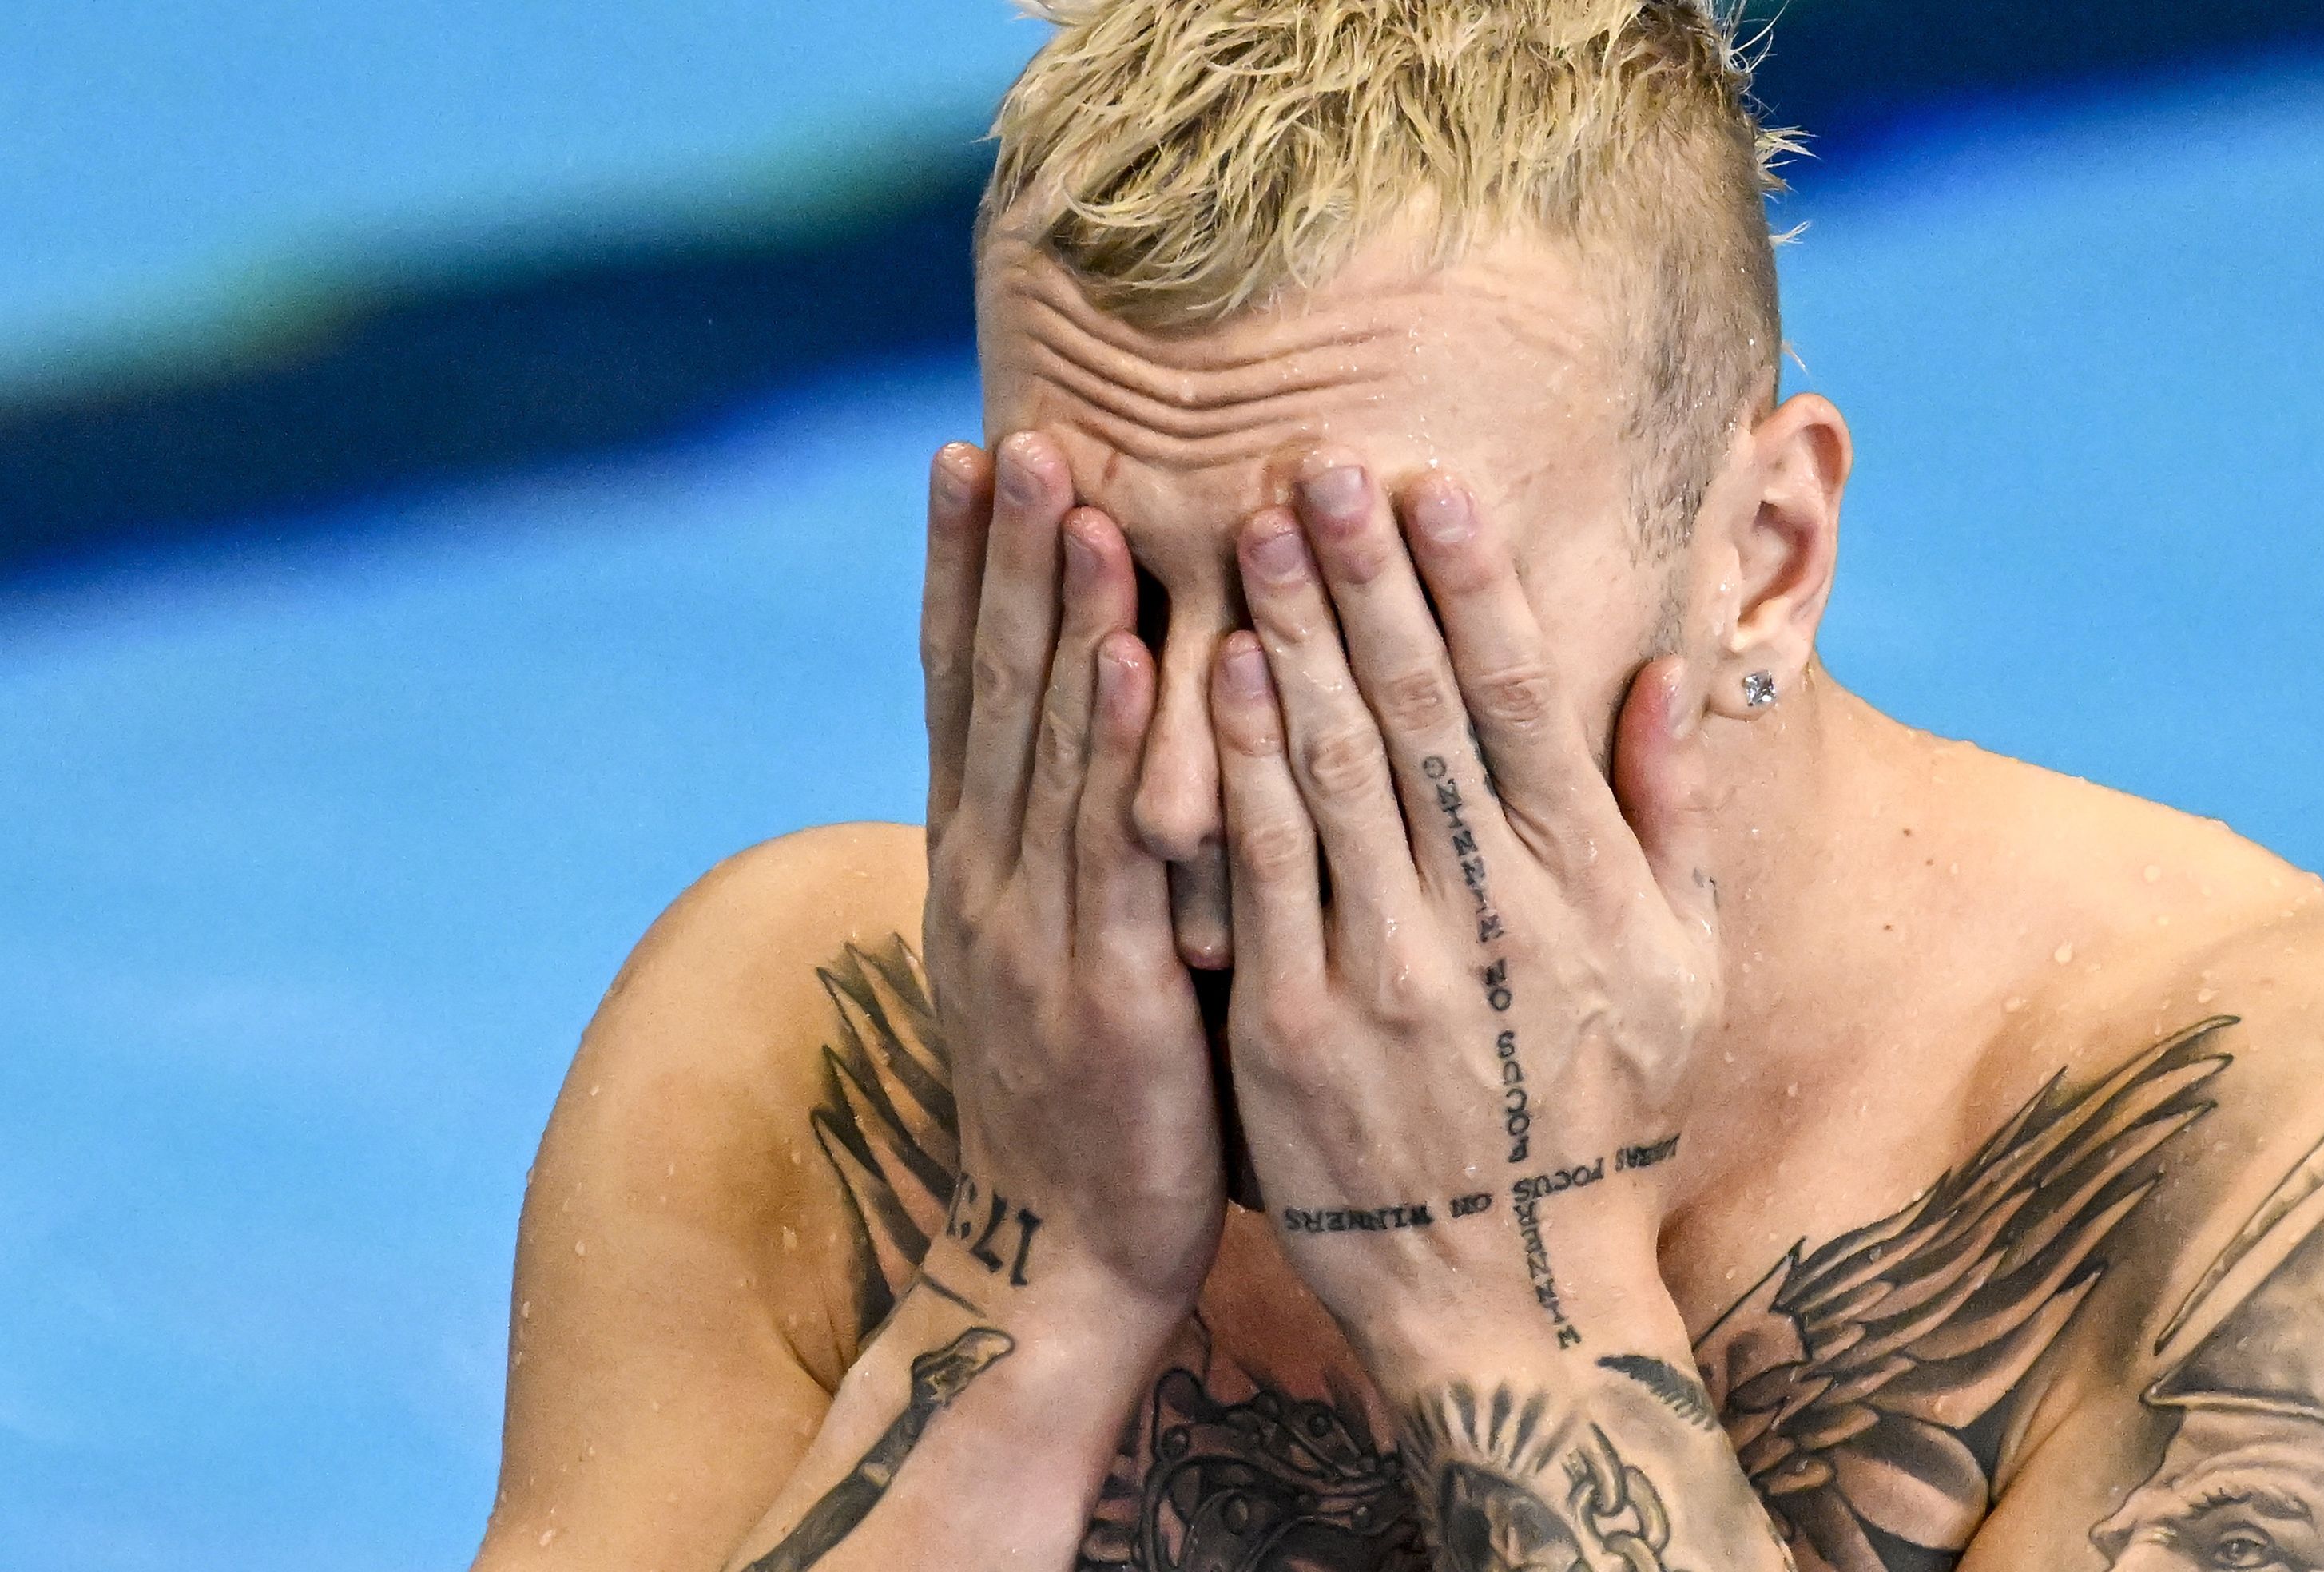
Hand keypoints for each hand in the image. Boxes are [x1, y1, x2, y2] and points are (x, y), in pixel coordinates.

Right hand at [917, 434, 1223, 1329]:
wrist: (1062, 1260)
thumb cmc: (1092, 1100)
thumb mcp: (1055, 954)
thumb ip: (1066, 847)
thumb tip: (1092, 740)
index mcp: (977, 867)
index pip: (961, 688)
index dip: (960, 569)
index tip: (970, 452)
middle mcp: (988, 880)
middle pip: (989, 689)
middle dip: (1001, 553)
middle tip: (1020, 429)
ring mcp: (1035, 932)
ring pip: (1040, 746)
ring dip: (1052, 611)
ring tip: (1069, 494)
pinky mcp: (1102, 990)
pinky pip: (1108, 846)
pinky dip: (1108, 742)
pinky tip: (1122, 653)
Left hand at [1206, 450, 1719, 1373]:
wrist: (1509, 1301)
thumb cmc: (1598, 1124)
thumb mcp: (1683, 980)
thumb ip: (1675, 824)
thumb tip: (1666, 679)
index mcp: (1584, 892)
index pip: (1520, 703)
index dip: (1472, 584)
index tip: (1433, 483)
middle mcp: (1491, 917)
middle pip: (1416, 712)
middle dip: (1366, 576)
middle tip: (1318, 458)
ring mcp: (1389, 973)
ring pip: (1331, 770)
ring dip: (1290, 634)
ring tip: (1247, 526)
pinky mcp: (1296, 1032)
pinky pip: (1258, 875)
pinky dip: (1237, 766)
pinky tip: (1211, 674)